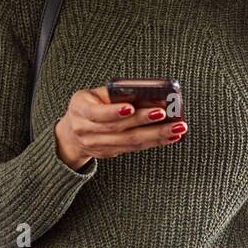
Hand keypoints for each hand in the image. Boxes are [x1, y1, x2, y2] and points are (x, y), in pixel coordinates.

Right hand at [55, 86, 187, 166]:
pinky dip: (155, 141)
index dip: (114, 112)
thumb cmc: (87, 107)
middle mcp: (86, 130)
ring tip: (176, 127)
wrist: (71, 135)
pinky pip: (135, 148)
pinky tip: (171, 136)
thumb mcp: (93, 95)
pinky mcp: (110, 153)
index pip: (98, 113)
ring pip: (130, 141)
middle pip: (118, 129)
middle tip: (164, 114)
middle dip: (143, 121)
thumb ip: (114, 93)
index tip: (131, 107)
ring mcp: (98, 145)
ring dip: (156, 135)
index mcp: (80, 110)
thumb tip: (146, 93)